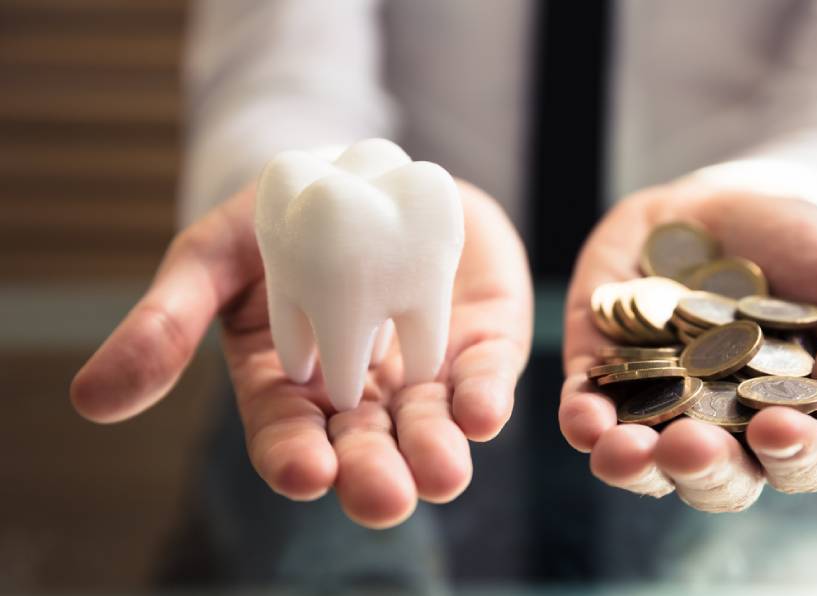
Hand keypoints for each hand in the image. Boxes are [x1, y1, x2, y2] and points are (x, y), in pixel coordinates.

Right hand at [71, 181, 531, 527]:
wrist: (362, 171)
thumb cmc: (278, 220)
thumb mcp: (212, 258)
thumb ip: (166, 323)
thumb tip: (92, 400)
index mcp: (290, 385)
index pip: (287, 436)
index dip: (293, 457)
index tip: (303, 473)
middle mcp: (359, 393)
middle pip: (364, 447)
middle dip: (373, 475)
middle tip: (383, 498)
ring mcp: (421, 370)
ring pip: (428, 425)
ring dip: (436, 451)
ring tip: (443, 473)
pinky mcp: (475, 341)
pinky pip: (482, 376)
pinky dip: (485, 396)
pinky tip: (484, 413)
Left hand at [560, 183, 816, 510]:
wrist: (728, 201)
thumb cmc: (807, 249)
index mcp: (793, 420)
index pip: (800, 462)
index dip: (793, 456)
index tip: (777, 428)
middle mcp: (724, 430)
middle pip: (715, 478)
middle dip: (702, 469)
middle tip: (690, 446)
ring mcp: (659, 407)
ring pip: (644, 463)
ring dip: (633, 465)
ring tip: (625, 451)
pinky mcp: (603, 375)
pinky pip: (586, 413)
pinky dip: (582, 421)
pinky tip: (584, 420)